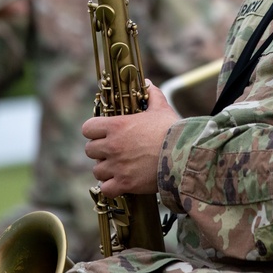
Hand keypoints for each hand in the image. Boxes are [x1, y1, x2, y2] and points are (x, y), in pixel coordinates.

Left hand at [82, 82, 179, 197]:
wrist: (184, 155)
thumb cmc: (172, 130)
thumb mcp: (161, 108)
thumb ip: (152, 95)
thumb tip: (148, 83)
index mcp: (117, 125)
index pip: (87, 128)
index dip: (93, 132)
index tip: (102, 134)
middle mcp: (112, 145)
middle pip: (90, 150)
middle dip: (99, 151)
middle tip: (112, 152)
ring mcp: (117, 166)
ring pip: (97, 170)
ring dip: (105, 170)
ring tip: (118, 168)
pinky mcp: (125, 183)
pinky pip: (106, 189)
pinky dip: (111, 187)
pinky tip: (120, 183)